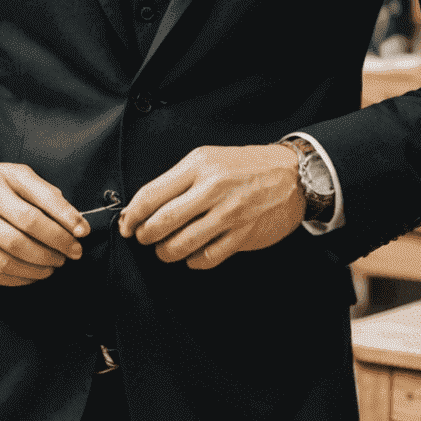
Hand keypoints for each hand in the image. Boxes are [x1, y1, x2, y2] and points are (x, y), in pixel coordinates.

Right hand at [0, 157, 87, 286]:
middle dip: (51, 252)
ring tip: (53, 266)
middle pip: (18, 241)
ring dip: (35, 270)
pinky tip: (31, 276)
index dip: (60, 230)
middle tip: (70, 255)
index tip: (82, 236)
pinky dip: (15, 280)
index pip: (32, 214)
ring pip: (4, 262)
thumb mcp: (18, 174)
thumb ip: (48, 195)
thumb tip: (77, 225)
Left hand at [118, 144, 304, 269]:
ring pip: (181, 245)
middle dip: (145, 236)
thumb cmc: (245, 167)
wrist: (293, 175)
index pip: (151, 195)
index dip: (132, 215)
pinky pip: (207, 258)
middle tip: (143, 238)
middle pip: (162, 223)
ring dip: (165, 252)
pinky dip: (193, 261)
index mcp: (198, 166)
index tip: (127, 224)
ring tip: (164, 250)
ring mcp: (229, 214)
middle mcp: (212, 189)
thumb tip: (144, 206)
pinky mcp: (243, 236)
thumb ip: (178, 180)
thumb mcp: (208, 159)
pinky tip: (191, 255)